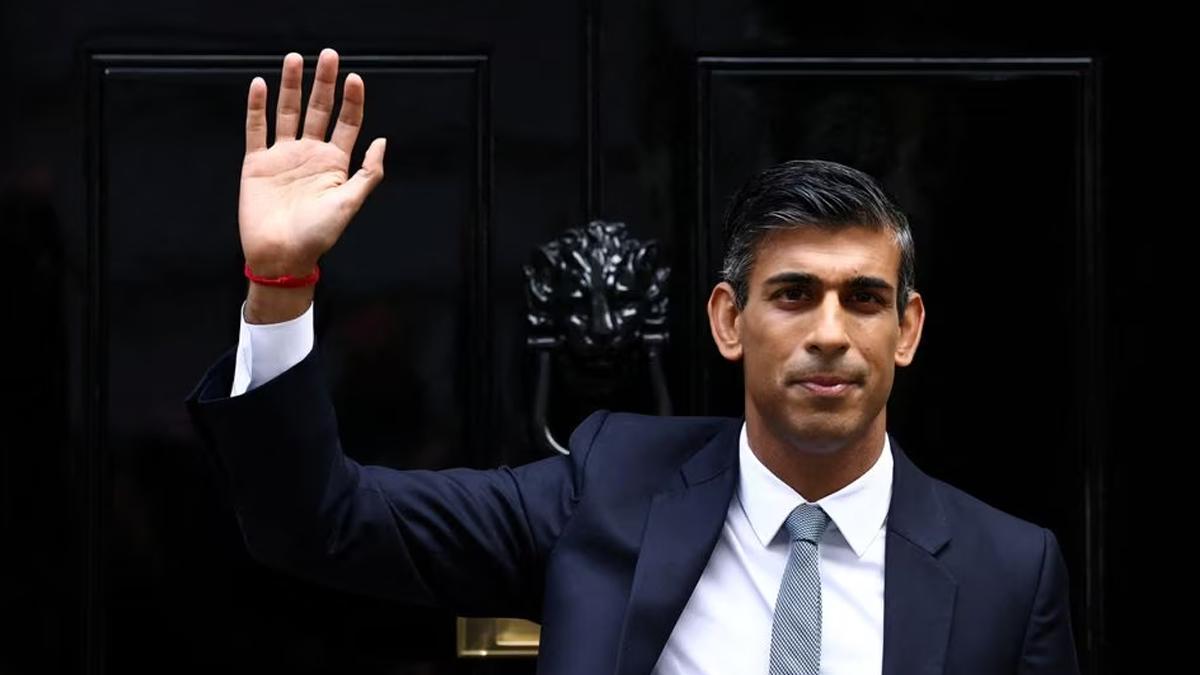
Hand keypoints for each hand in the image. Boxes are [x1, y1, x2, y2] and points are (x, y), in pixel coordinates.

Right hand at [238, 48, 385, 276]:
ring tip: (295, 59)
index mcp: (335, 163)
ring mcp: (283, 157)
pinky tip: (259, 84)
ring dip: (291, 86)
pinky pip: (257, 129)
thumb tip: (382, 140)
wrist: (281, 256)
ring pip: (288, 113)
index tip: (355, 78)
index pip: (346, 123)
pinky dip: (257, 107)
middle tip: (328, 55)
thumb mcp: (350, 203)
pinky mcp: (257, 163)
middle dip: (324, 83)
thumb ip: (368, 172)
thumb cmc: (318, 235)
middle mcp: (310, 155)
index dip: (352, 101)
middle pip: (318, 110)